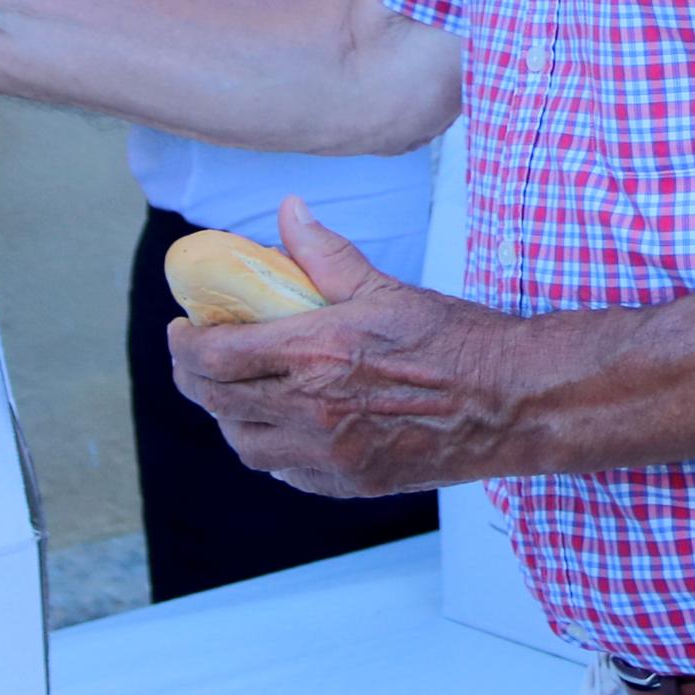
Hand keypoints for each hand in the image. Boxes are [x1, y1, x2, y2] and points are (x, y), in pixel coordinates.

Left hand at [166, 198, 514, 497]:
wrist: (509, 400)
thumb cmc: (455, 339)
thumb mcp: (385, 288)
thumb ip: (326, 255)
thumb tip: (289, 212)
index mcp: (315, 353)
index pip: (215, 356)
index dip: (186, 344)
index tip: (184, 328)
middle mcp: (311, 410)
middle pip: (218, 401)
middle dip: (195, 377)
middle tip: (196, 356)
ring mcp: (329, 454)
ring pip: (245, 444)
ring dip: (230, 416)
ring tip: (239, 391)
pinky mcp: (349, 482)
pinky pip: (286, 472)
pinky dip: (272, 448)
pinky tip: (285, 425)